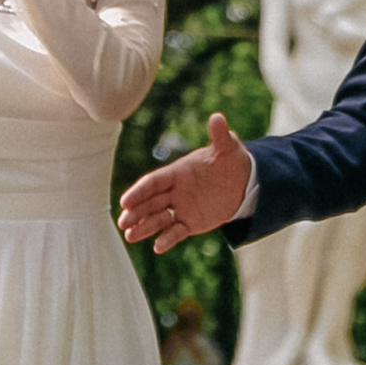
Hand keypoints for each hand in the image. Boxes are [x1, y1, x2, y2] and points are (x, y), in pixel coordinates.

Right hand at [118, 115, 252, 250]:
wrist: (242, 182)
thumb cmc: (231, 161)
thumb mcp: (228, 149)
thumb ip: (220, 136)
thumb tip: (218, 117)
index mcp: (177, 172)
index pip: (153, 182)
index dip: (139, 191)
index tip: (125, 201)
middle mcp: (174, 191)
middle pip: (150, 202)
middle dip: (136, 212)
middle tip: (122, 223)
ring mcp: (180, 208)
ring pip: (158, 219)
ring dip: (144, 227)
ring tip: (129, 237)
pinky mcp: (190, 223)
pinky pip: (176, 232)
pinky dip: (167, 239)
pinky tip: (157, 247)